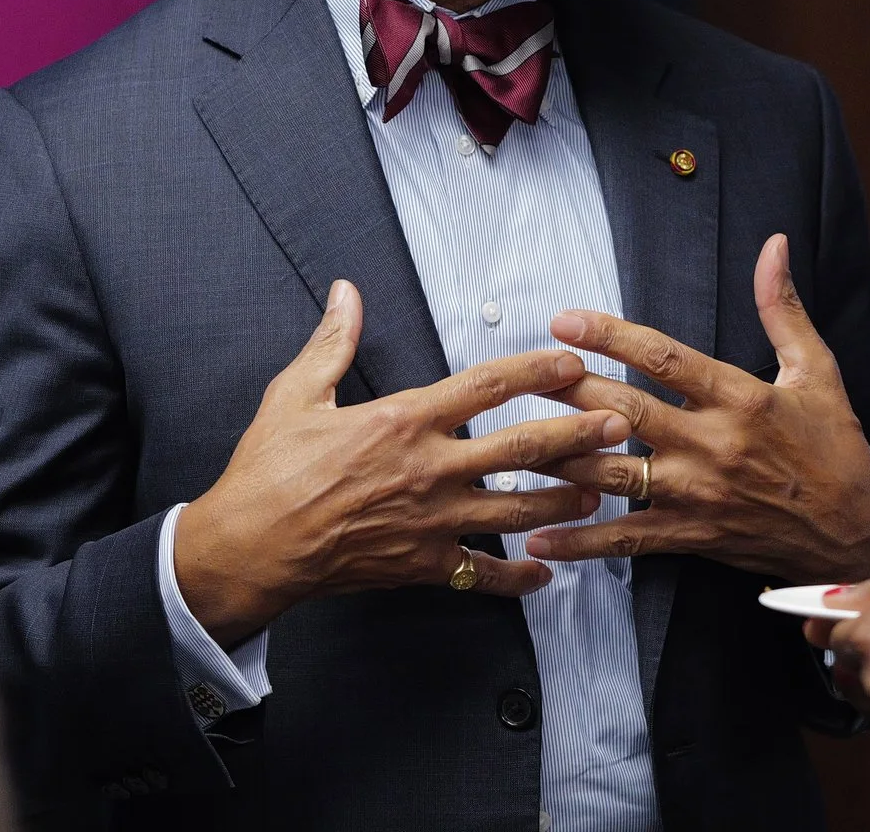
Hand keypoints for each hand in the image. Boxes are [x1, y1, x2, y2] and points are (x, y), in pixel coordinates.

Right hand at [174, 280, 629, 643]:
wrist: (249, 547)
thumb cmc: (269, 469)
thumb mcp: (296, 393)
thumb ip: (332, 341)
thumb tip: (346, 291)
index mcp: (404, 420)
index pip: (486, 386)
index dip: (535, 370)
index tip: (571, 361)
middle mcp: (429, 469)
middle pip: (520, 449)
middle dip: (577, 435)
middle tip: (620, 425)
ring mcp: (430, 521)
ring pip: (516, 512)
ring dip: (564, 500)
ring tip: (602, 490)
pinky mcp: (421, 566)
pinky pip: (481, 574)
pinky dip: (516, 578)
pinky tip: (545, 573)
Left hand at [523, 233, 869, 582]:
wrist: (856, 534)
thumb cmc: (837, 448)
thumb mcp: (818, 371)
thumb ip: (783, 308)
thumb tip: (774, 245)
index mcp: (742, 398)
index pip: (665, 358)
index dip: (611, 336)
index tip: (565, 320)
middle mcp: (714, 445)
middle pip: (627, 411)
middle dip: (570, 390)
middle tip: (523, 371)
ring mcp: (699, 494)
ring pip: (616, 472)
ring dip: (561, 458)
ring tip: (511, 442)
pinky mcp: (693, 535)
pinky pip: (627, 537)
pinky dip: (581, 541)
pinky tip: (538, 536)